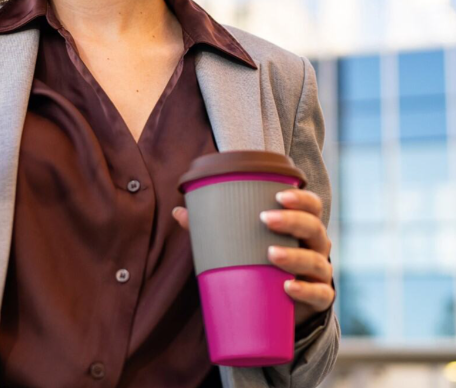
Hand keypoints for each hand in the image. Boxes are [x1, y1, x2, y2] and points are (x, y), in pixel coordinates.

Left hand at [172, 188, 334, 329]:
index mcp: (300, 226)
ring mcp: (319, 273)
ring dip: (295, 255)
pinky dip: (306, 290)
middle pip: (314, 227)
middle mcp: (315, 246)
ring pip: (317, 261)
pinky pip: (320, 294)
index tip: (278, 194)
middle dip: (292, 221)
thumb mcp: (243, 243)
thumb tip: (179, 211)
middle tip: (266, 219)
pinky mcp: (319, 299)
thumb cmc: (261, 262)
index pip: (311, 206)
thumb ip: (214, 227)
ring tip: (270, 253)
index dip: (300, 198)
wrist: (281, 305)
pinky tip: (288, 287)